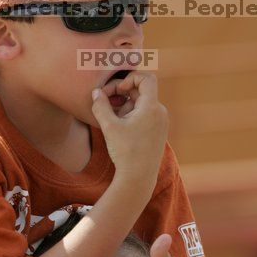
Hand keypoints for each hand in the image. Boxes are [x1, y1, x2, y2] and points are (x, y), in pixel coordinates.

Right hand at [91, 72, 167, 188]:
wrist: (139, 178)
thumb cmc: (125, 152)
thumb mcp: (109, 127)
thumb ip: (101, 106)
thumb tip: (96, 92)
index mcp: (152, 107)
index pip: (146, 78)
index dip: (130, 78)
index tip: (118, 91)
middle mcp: (160, 112)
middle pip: (142, 91)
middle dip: (123, 94)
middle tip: (107, 102)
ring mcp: (161, 122)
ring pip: (142, 104)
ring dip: (126, 105)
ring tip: (113, 119)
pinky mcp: (159, 132)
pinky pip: (146, 115)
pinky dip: (132, 115)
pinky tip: (121, 127)